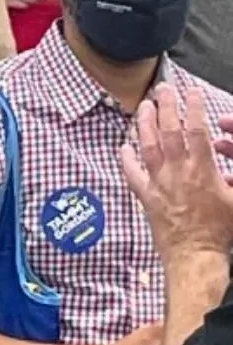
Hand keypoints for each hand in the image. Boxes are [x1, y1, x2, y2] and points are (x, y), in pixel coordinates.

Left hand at [120, 80, 232, 256]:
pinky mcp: (146, 198)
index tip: (191, 92)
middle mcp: (178, 172)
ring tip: (144, 107)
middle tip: (162, 89)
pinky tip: (123, 146)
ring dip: (145, 125)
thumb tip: (228, 151)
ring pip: (148, 148)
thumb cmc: (220, 229)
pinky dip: (126, 159)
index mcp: (202, 169)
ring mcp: (159, 184)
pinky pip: (132, 175)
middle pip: (169, 132)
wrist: (195, 255)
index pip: (196, 130)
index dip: (193, 108)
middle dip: (166, 107)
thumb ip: (232, 175)